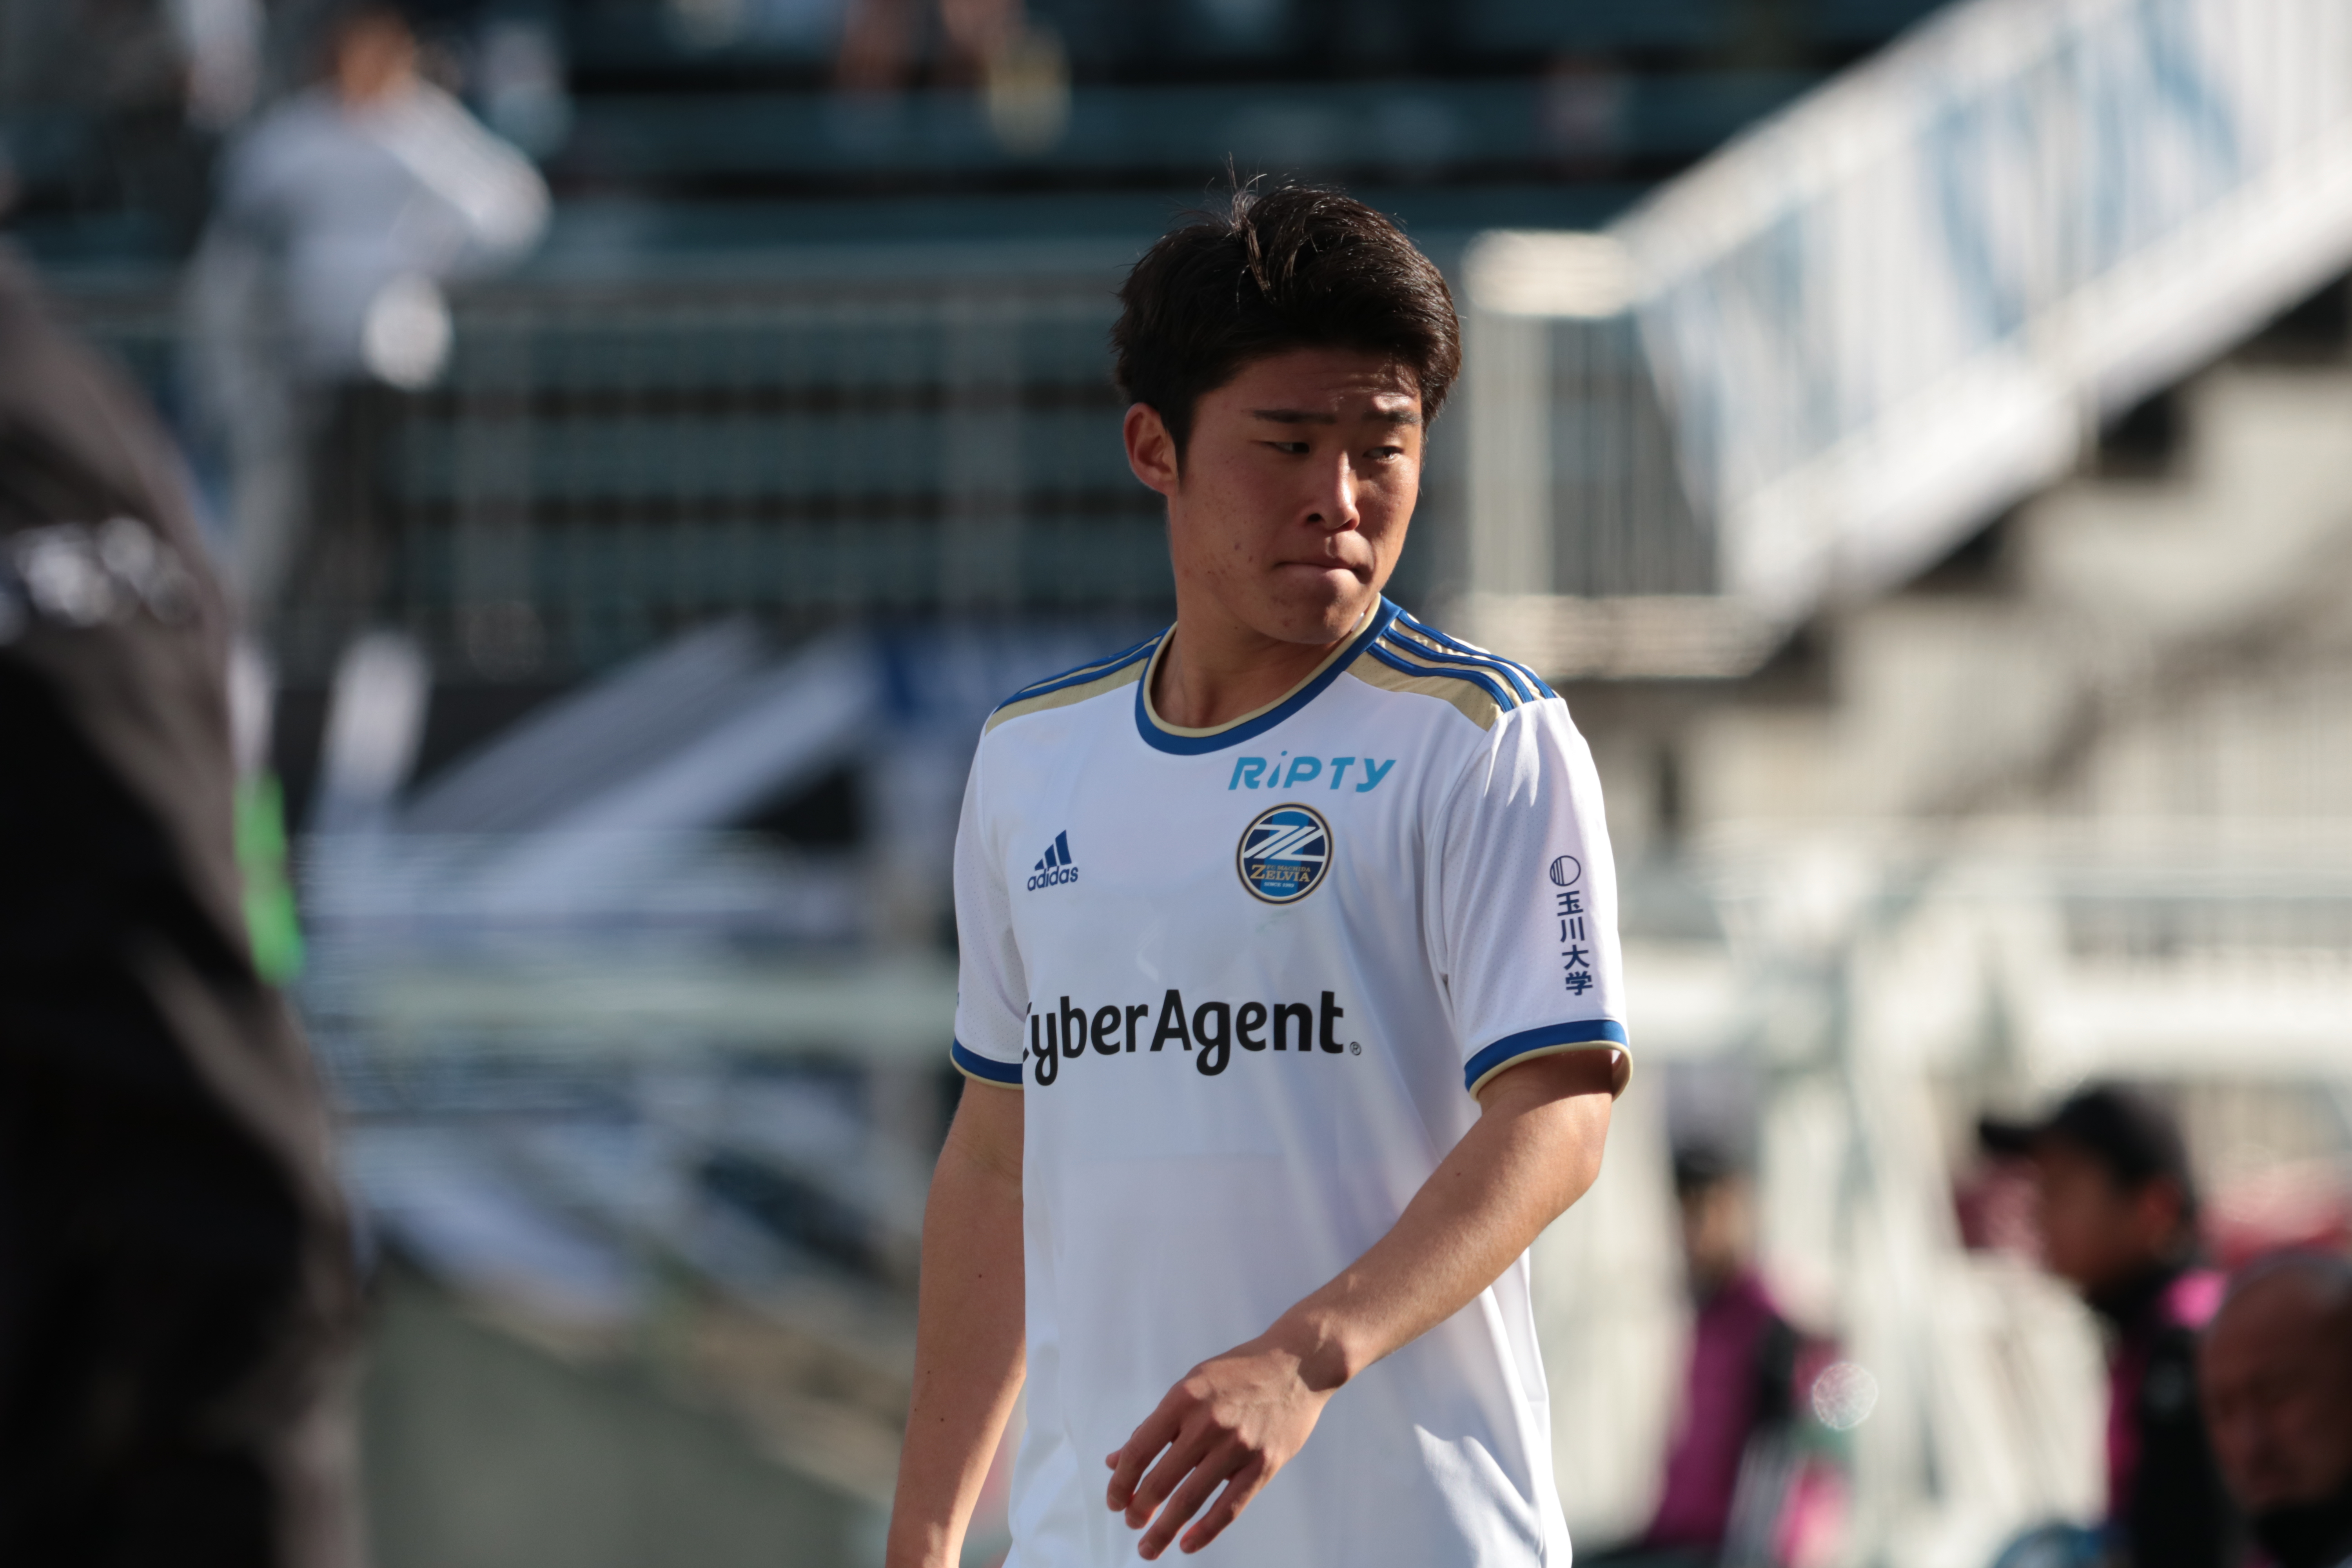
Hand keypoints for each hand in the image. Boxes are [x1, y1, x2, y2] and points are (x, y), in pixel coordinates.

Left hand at [1103, 1327, 1339, 1557]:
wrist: (1298, 1364)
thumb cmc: (1238, 1374)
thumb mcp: (1191, 1386)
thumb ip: (1155, 1425)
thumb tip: (1116, 1461)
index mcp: (1184, 1398)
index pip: (1139, 1450)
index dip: (1121, 1482)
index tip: (1114, 1501)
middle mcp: (1208, 1422)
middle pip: (1162, 1479)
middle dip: (1139, 1509)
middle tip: (1131, 1523)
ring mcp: (1238, 1445)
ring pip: (1191, 1499)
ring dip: (1164, 1529)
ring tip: (1149, 1548)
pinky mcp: (1264, 1463)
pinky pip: (1230, 1507)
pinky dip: (1206, 1531)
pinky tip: (1187, 1544)